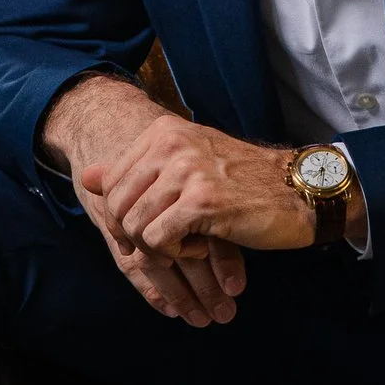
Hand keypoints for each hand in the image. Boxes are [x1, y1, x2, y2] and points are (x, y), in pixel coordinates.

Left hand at [88, 119, 316, 268]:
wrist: (297, 191)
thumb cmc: (243, 182)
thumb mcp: (187, 165)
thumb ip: (136, 169)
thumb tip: (87, 177)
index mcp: (164, 131)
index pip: (113, 183)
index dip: (121, 217)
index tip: (146, 232)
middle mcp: (171, 144)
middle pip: (119, 207)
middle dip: (135, 237)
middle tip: (166, 246)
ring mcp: (187, 171)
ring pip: (136, 226)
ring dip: (160, 247)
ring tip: (189, 243)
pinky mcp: (202, 202)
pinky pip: (159, 240)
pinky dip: (177, 253)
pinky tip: (202, 246)